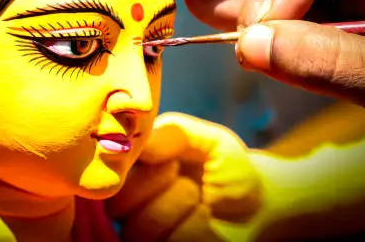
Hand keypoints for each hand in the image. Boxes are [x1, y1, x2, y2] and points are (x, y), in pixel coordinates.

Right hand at [106, 112, 261, 241]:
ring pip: (140, 227)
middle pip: (117, 202)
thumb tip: (141, 146)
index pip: (108, 171)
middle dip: (154, 183)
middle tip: (180, 172)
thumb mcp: (207, 139)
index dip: (132, 165)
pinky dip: (191, 227)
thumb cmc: (225, 165)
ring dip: (176, 205)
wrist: (256, 202)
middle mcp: (131, 203)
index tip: (166, 158)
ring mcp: (144, 231)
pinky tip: (203, 217)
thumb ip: (175, 133)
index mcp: (132, 170)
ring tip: (198, 194)